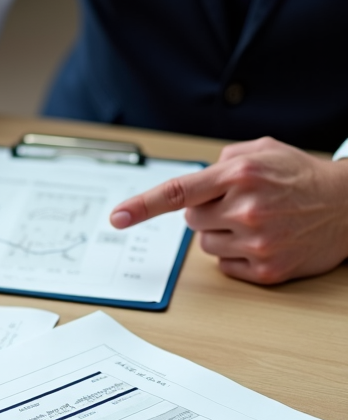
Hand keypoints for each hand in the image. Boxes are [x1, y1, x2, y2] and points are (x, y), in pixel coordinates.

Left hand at [110, 137, 347, 283]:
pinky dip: (237, 254)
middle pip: (190, 219)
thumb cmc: (301, 176)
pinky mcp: (265, 269)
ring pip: (205, 243)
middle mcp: (247, 208)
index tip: (117, 218)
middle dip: (207, 211)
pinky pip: (224, 264)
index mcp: (240, 174)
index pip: (179, 192)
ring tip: (257, 221)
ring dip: (221, 233)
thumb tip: (193, 183)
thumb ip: (222, 160)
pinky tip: (264, 239)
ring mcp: (256, 242)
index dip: (142, 206)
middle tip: (240, 203)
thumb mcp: (262, 150)